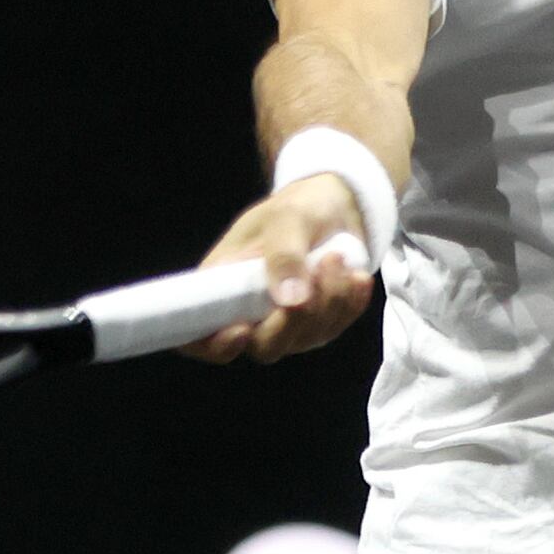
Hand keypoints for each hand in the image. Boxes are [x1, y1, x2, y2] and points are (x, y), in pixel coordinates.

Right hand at [187, 168, 380, 361]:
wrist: (333, 207)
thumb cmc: (296, 208)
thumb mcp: (288, 218)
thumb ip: (285, 255)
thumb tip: (291, 302)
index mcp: (219, 287)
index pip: (198, 336)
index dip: (213, 345)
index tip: (241, 330)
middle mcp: (247, 313)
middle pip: (263, 347)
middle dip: (296, 318)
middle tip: (320, 268)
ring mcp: (283, 323)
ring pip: (304, 339)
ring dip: (330, 300)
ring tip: (337, 257)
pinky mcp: (316, 324)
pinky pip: (334, 328)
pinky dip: (349, 303)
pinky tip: (355, 276)